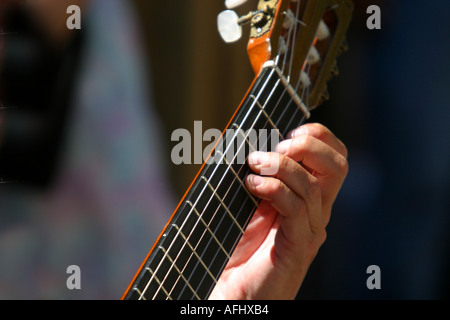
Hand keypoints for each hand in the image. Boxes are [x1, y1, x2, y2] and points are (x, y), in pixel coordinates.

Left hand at [209, 123, 347, 299]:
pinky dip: (274, 189)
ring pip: (312, 185)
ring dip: (280, 166)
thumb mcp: (248, 200)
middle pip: (338, 166)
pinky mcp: (298, 246)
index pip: (334, 157)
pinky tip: (252, 185)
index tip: (286, 131)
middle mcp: (316, 212)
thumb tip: (250, 141)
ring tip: (253, 165)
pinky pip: (296, 209)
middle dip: (308, 146)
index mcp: (309, 197)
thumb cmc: (237, 245)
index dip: (317, 136)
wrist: (233, 290)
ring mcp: (310, 230)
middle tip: (278, 146)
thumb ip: (258, 173)